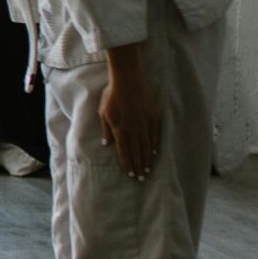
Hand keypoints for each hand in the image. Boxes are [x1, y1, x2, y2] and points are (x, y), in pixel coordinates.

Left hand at [97, 46, 159, 179]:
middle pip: (136, 152)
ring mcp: (144, 124)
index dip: (127, 164)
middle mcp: (133, 129)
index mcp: (120, 129)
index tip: (129, 174)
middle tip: (141, 178)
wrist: (128, 80)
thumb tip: (107, 144)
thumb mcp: (103, 112)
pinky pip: (155, 135)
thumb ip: (106, 129)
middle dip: (138, 166)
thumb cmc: (112, 95)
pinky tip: (154, 154)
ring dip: (147, 159)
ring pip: (146, 146)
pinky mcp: (153, 117)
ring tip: (148, 170)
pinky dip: (154, 146)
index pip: (124, 151)